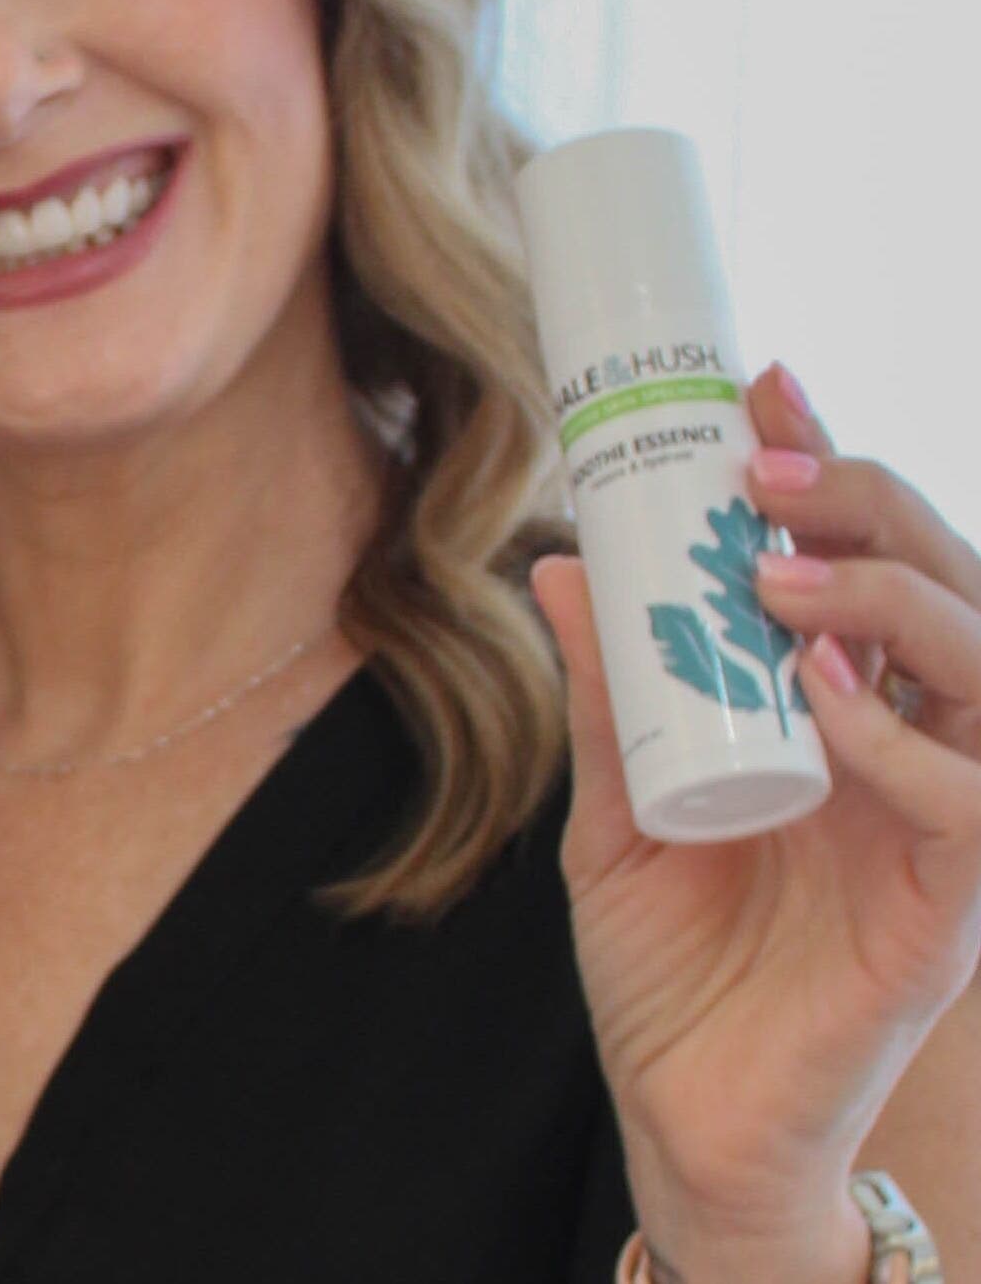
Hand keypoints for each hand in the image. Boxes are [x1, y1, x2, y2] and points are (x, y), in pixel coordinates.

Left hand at [533, 362, 980, 1283]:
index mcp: (839, 713)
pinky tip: (823, 702)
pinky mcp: (952, 910)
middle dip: (865, 504)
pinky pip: (971, 807)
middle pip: (945, 588)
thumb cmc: (670, 965)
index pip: (864, 564)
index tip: (761, 387)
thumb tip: (562, 564)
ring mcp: (944, 827)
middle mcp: (912, 752)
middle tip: (764, 469)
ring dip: (890, 603)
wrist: (685, 1114)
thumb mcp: (611, 810)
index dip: (827, 469)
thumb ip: (606, 698)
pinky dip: (904, 741)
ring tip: (778, 574)